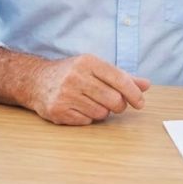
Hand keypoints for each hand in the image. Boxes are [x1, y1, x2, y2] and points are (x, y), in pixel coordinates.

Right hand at [28, 54, 150, 124]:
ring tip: (93, 102)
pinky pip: (86, 121)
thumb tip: (146, 85)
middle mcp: (76, 77)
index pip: (119, 79)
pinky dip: (88, 118)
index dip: (134, 93)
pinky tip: (80, 108)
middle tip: (115, 104)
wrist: (36, 80)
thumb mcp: (96, 68)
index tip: (140, 103)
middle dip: (119, 105)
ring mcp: (65, 94)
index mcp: (89, 62)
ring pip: (101, 113)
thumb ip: (122, 76)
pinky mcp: (58, 111)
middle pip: (113, 99)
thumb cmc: (73, 73)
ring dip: (102, 111)